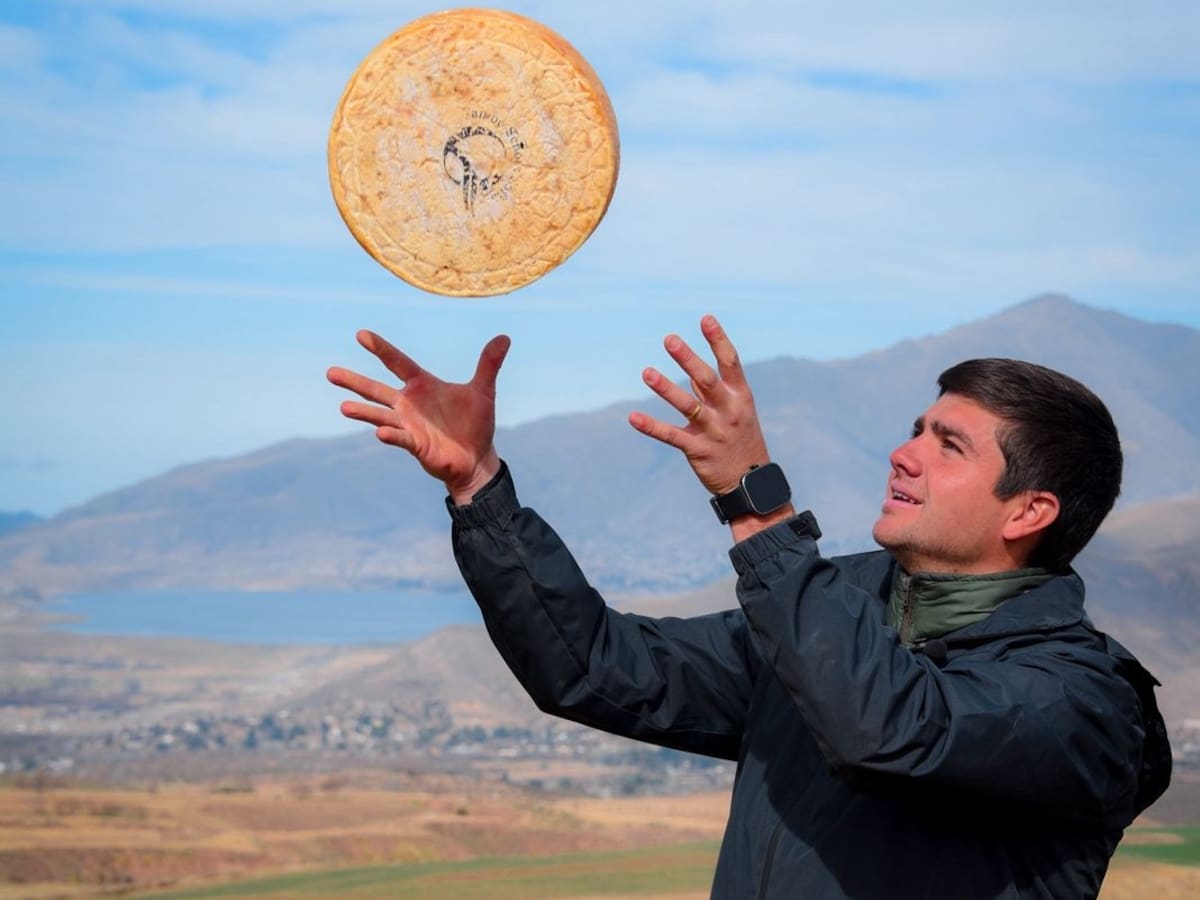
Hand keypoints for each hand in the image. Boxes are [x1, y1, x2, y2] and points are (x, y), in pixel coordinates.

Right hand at [326, 330, 509, 503]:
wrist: (477, 457)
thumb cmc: (475, 424)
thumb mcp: (483, 391)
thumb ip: (488, 365)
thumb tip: (504, 338)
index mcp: (422, 385)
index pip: (398, 362)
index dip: (381, 349)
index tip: (361, 334)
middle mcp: (409, 404)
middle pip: (377, 389)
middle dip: (355, 382)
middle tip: (330, 372)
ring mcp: (409, 425)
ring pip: (380, 415)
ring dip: (363, 411)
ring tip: (343, 406)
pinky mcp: (415, 445)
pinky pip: (400, 438)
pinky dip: (391, 435)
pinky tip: (380, 432)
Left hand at [629, 314, 776, 498]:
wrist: (750, 483)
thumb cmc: (741, 440)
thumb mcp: (736, 411)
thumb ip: (713, 390)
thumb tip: (693, 368)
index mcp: (740, 396)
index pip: (730, 363)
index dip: (718, 340)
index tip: (705, 319)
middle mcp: (729, 411)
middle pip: (707, 380)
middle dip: (688, 359)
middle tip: (669, 339)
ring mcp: (714, 431)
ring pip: (688, 406)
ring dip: (666, 388)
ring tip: (646, 372)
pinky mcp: (698, 450)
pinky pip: (672, 436)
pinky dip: (651, 427)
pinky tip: (633, 418)